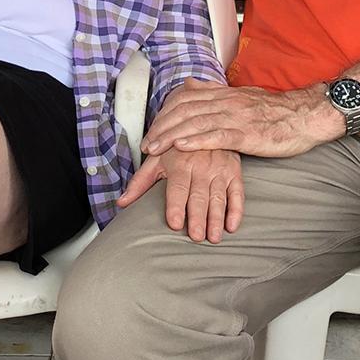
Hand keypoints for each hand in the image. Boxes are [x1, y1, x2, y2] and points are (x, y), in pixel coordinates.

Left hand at [117, 147, 243, 242]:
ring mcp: (219, 169)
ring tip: (214, 237)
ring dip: (217, 218)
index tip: (175, 223)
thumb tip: (121, 203)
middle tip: (197, 237)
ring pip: (218, 197)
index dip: (176, 205)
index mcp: (180, 163)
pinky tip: (232, 226)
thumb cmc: (176, 147)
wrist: (202, 122)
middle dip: (198, 217)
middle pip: (199, 195)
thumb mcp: (157, 159)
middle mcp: (201, 165)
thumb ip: (140, 182)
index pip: (178, 188)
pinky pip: (238, 193)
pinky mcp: (234, 171)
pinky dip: (236, 210)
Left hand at [142, 79, 340, 159]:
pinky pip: (217, 136)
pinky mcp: (247, 133)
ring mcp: (236, 117)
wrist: (304, 115)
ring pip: (196, 123)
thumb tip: (191, 85)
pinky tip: (182, 147)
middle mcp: (226, 102)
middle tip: (146, 144)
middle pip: (185, 111)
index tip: (151, 129)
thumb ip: (216, 92)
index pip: (185, 100)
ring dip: (171, 136)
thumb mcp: (242, 96)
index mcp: (224, 94)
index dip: (164, 114)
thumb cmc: (274, 111)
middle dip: (162, 127)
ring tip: (155, 148)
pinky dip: (197, 140)